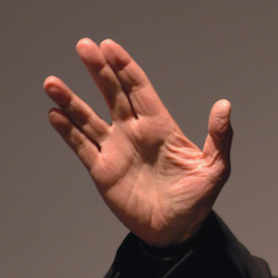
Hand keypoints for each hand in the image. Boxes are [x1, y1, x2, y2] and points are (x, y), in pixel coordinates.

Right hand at [44, 38, 231, 246]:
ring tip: (52, 82)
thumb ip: (220, 136)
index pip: (140, 89)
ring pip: (90, 118)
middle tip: (84, 46)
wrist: (176, 231)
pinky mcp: (103, 171)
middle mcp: (135, 132)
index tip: (110, 46)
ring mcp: (117, 150)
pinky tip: (55, 115)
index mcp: (161, 126)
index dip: (125, 67)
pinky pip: (81, 146)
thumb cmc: (197, 198)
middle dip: (99, 70)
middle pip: (112, 94)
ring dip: (72, 100)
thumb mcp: (216, 166)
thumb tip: (224, 105)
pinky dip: (67, 131)